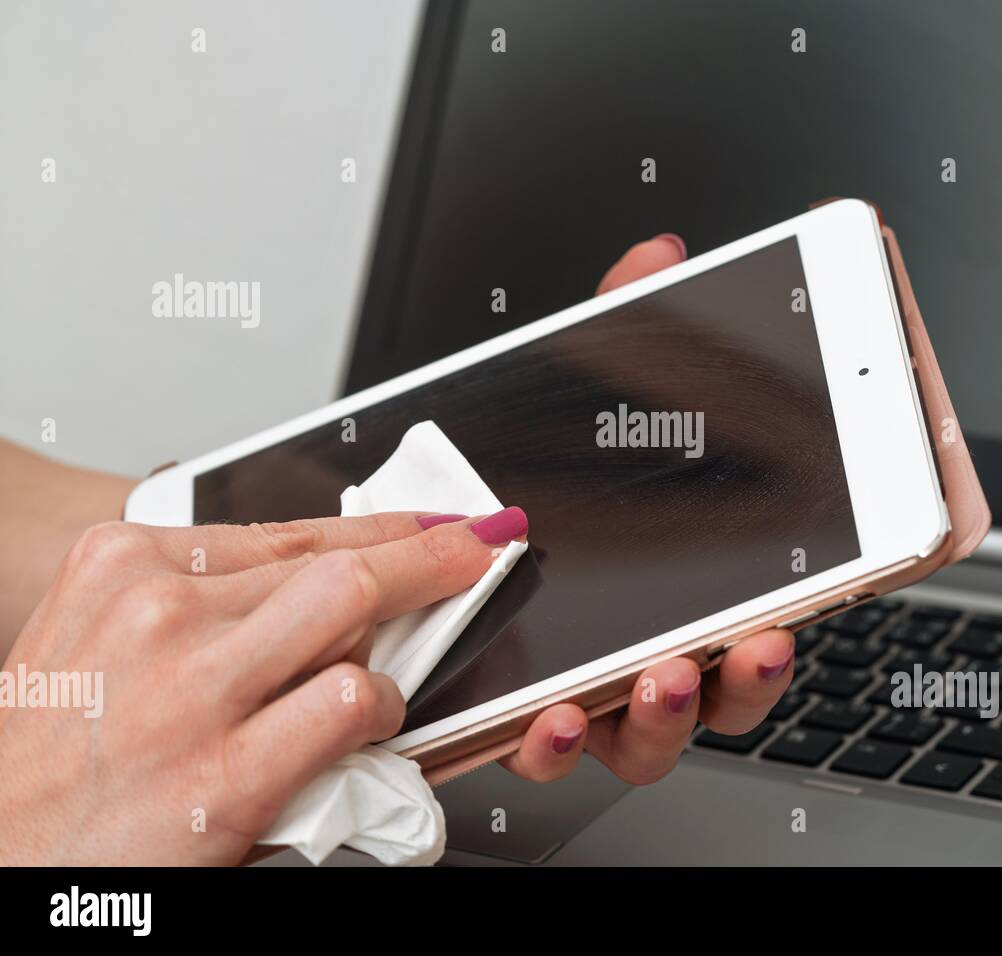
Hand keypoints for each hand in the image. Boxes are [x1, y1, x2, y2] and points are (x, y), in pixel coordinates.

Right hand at [0, 509, 526, 864]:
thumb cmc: (47, 756)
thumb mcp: (98, 638)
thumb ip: (193, 599)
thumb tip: (307, 579)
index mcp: (123, 565)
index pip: (289, 530)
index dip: (379, 528)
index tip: (428, 524)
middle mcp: (157, 613)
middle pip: (334, 563)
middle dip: (423, 560)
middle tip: (469, 554)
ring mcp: (193, 690)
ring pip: (351, 613)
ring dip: (394, 644)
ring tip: (390, 672)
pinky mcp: (225, 773)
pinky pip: (351, 703)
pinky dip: (380, 711)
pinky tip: (364, 728)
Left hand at [497, 234, 795, 784]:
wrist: (414, 535)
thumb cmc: (516, 474)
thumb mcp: (566, 399)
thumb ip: (615, 334)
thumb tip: (657, 258)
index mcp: (675, 584)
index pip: (748, 622)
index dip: (776, 636)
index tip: (786, 616)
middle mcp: (640, 646)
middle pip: (717, 692)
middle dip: (741, 678)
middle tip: (747, 642)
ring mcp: (580, 691)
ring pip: (646, 739)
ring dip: (661, 717)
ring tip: (658, 676)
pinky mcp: (514, 717)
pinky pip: (546, 752)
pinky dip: (554, 743)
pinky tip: (548, 715)